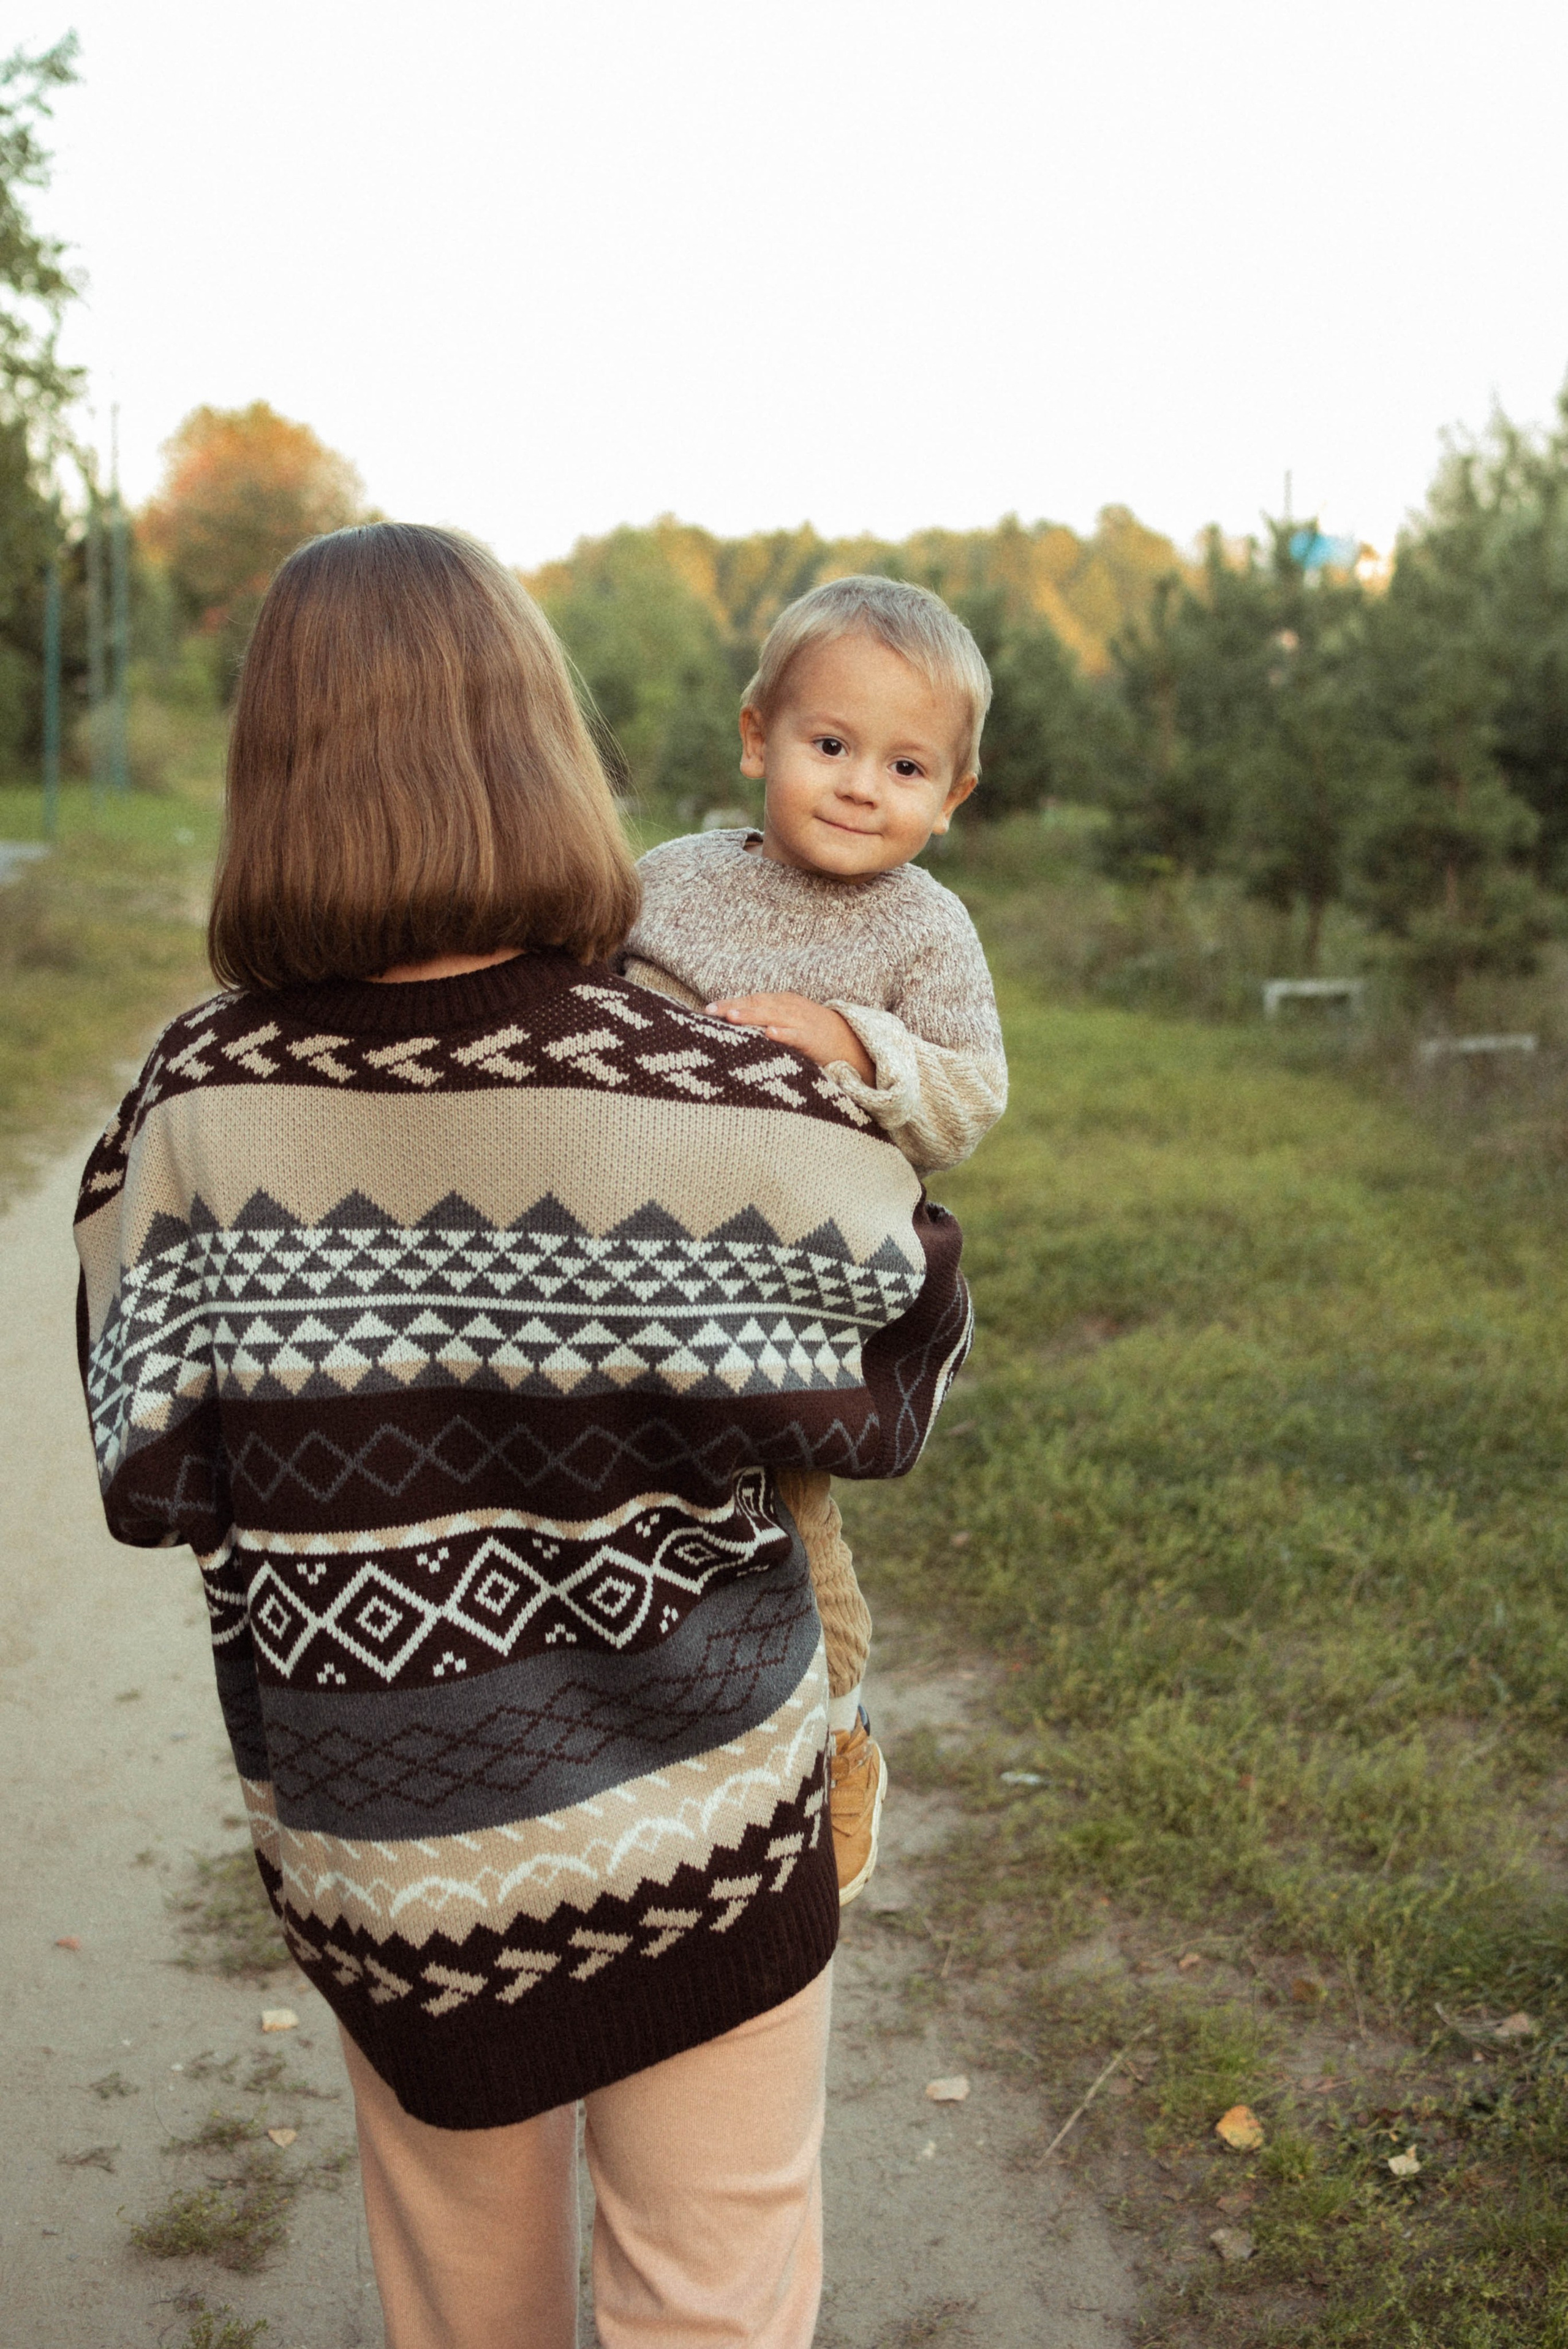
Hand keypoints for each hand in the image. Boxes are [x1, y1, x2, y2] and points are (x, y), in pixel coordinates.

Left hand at [705, 992, 875, 1081]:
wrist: (849, 1042)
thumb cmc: (810, 1034)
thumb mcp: (786, 1021)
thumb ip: (763, 1020)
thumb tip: (730, 1024)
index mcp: (780, 1002)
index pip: (750, 1000)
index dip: (729, 1003)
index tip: (706, 1010)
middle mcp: (788, 1007)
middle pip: (757, 1004)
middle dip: (733, 1007)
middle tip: (711, 1012)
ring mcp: (800, 1022)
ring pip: (772, 1016)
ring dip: (751, 1015)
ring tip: (732, 1017)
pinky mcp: (812, 1038)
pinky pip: (795, 1035)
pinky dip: (783, 1033)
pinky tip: (769, 1034)